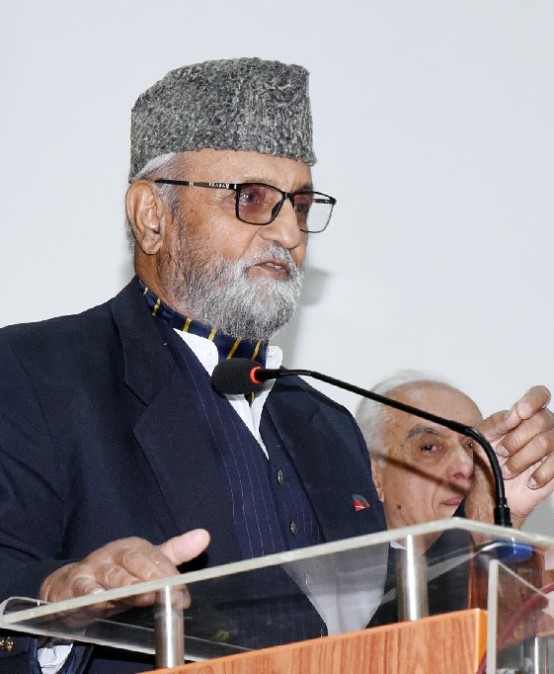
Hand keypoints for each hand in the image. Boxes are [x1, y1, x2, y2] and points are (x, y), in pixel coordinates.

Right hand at [40, 529, 209, 610]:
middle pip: (137, 562)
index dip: (172, 577)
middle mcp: (115, 553)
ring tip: (144, 596)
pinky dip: (92, 595)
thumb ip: (174, 554)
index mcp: (135, 547)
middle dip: (154, 578)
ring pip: (113, 576)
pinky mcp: (76, 585)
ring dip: (128, 586)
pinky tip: (102, 601)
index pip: (158, 559)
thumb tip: (204, 535)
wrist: (71, 587)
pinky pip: (84, 589)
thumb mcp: (145, 565)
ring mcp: (94, 568)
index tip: (184, 596)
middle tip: (169, 594)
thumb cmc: (116, 577)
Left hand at [466, 386, 553, 527]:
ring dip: (521, 459)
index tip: (520, 413)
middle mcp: (543, 425)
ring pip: (545, 442)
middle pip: (540, 421)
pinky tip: (529, 481)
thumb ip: (497, 422)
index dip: (532, 401)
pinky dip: (539, 474)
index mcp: (525, 413)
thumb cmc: (489, 457)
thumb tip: (512, 415)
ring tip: (508, 470)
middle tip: (501, 452)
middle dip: (515, 439)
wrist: (494, 487)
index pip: (539, 395)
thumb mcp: (483, 435)